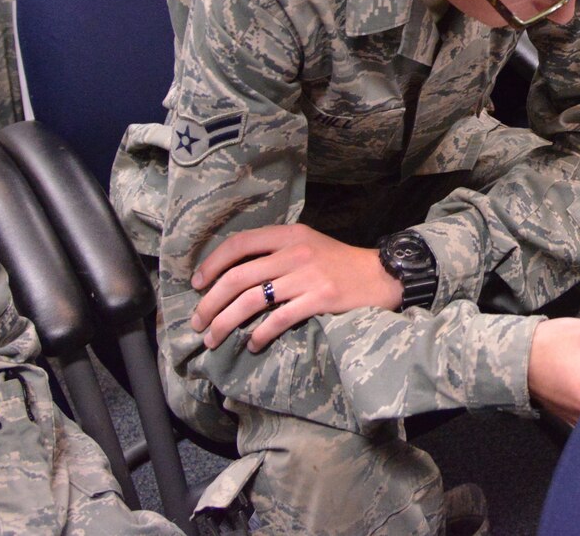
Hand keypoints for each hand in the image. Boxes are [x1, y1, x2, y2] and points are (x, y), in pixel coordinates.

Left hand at [189, 223, 401, 352]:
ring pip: (251, 300)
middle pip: (237, 277)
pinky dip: (259, 335)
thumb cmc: (341, 263)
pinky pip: (278, 319)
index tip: (197, 285)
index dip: (212, 264)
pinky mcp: (320, 299)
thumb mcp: (308, 244)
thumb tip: (234, 275)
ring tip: (213, 339)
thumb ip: (276, 252)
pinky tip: (253, 345)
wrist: (382, 275)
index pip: (239, 243)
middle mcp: (295, 252)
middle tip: (198, 322)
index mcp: (290, 234)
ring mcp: (307, 276)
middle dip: (210, 303)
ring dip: (225, 323)